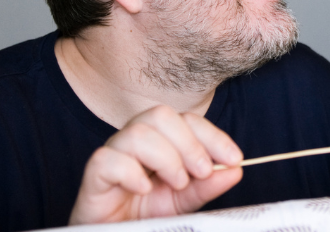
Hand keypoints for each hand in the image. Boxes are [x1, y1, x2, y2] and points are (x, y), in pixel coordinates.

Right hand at [68, 106, 242, 224]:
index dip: (212, 135)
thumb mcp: (184, 200)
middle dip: (189, 143)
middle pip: (160, 115)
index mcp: (159, 140)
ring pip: (137, 133)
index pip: (187, 120)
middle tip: (201, 172)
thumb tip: (235, 170)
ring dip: (165, 158)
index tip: (234, 158)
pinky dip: (131, 173)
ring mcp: (113, 154)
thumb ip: (206, 185)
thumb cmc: (145, 214)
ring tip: (176, 184)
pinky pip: (108, 158)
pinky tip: (143, 189)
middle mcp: (135, 141)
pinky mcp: (95, 175)